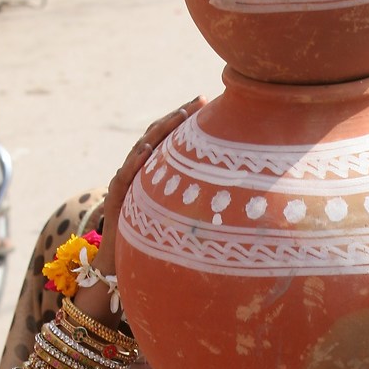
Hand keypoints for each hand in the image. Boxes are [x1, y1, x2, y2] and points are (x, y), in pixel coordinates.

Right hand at [92, 99, 203, 321]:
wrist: (123, 268)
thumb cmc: (162, 244)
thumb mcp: (189, 220)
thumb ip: (208, 205)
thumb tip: (252, 201)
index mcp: (160, 175)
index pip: (176, 141)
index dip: (191, 122)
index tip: (213, 103)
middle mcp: (142, 174)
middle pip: (159, 137)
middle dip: (179, 116)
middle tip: (200, 100)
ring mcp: (126, 183)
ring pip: (141, 149)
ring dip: (159, 130)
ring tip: (178, 114)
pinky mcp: (116, 199)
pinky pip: (125, 176)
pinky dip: (135, 161)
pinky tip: (147, 148)